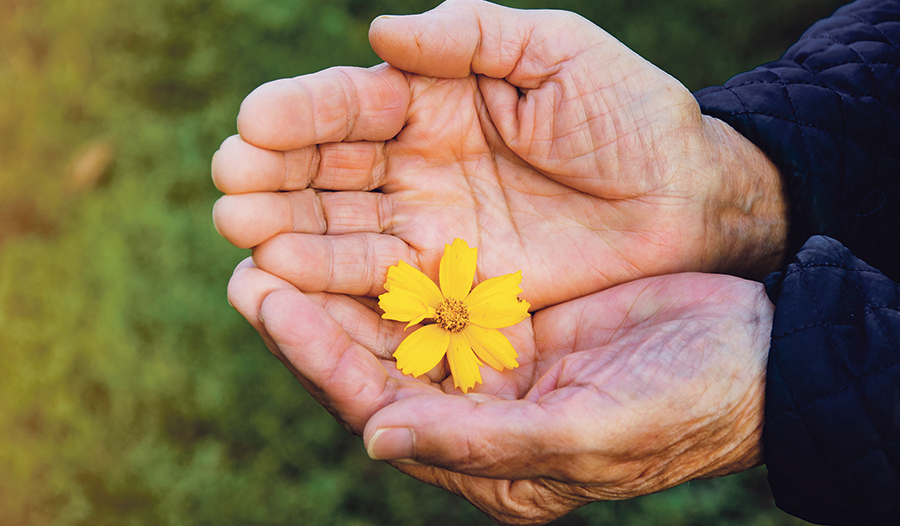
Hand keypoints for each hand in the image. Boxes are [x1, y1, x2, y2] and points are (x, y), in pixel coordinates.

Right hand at [212, 0, 786, 310]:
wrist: (685, 199)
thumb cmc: (630, 114)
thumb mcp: (558, 50)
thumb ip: (472, 34)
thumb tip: (381, 32)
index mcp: (436, 97)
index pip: (352, 102)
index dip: (302, 111)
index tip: (256, 123)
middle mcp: (417, 160)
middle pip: (328, 166)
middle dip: (275, 173)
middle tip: (230, 182)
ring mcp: (428, 222)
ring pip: (340, 225)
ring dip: (287, 228)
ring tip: (241, 229)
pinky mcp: (449, 278)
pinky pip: (379, 278)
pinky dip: (332, 278)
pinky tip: (285, 275)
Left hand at [227, 262, 771, 524]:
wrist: (754, 355)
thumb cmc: (685, 407)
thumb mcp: (587, 432)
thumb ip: (483, 443)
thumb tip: (375, 440)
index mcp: (486, 463)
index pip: (379, 408)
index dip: (318, 356)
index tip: (266, 297)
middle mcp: (477, 417)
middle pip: (374, 365)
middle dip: (311, 316)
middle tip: (250, 258)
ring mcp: (493, 366)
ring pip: (398, 325)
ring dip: (344, 281)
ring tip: (283, 233)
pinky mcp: (512, 321)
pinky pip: (441, 290)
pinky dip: (399, 261)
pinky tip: (364, 223)